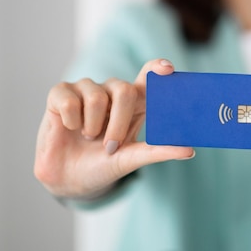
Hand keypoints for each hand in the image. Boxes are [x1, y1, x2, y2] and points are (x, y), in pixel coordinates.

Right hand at [34, 59, 194, 198]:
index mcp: (134, 102)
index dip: (157, 69)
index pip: (148, 76)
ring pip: (96, 97)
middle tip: (110, 146)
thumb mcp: (132, 159)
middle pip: (125, 90)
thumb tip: (190, 150)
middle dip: (119, 122)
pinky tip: (70, 129)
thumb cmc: (104, 165)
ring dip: (93, 126)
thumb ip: (158, 151)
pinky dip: (72, 122)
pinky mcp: (61, 93)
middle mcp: (112, 91)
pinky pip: (70, 100)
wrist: (70, 180)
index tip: (168, 69)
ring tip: (88, 137)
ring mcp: (86, 89)